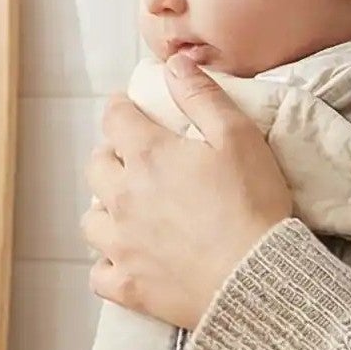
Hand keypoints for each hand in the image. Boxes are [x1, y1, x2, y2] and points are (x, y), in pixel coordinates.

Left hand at [81, 53, 295, 329]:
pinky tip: (126, 259)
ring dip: (104, 208)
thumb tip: (174, 63)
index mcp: (148, 156)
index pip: (115, 118)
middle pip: (96, 166)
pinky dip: (108, 264)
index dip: (121, 108)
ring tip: (127, 208)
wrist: (260, 279)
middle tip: (133, 159)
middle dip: (111, 156)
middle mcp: (123, 197)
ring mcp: (121, 244)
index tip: (129, 109)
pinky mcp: (129, 286)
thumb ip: (202, 96)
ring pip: (90, 219)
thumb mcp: (239, 137)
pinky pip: (99, 274)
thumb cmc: (254, 204)